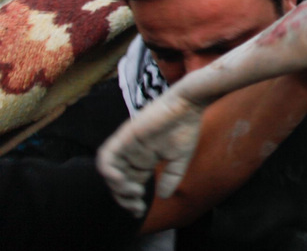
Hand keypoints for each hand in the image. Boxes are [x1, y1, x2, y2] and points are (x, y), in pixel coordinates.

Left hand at [97, 89, 204, 216]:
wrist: (188, 106)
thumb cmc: (185, 128)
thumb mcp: (180, 160)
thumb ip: (171, 178)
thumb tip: (163, 197)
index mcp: (143, 159)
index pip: (129, 183)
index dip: (130, 200)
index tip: (139, 211)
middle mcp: (131, 154)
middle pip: (117, 181)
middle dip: (123, 198)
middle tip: (136, 206)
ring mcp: (126, 145)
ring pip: (108, 171)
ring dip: (116, 186)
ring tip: (134, 192)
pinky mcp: (123, 136)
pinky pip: (106, 156)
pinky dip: (108, 170)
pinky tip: (121, 180)